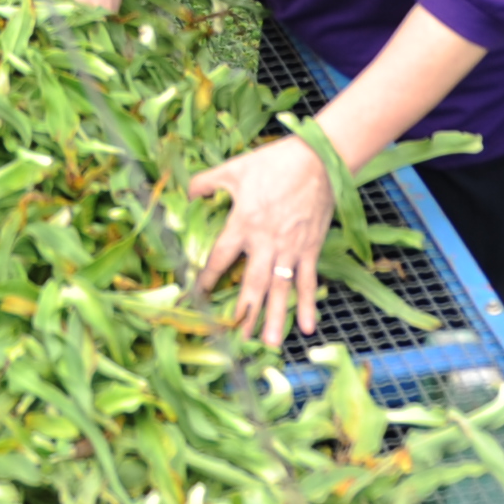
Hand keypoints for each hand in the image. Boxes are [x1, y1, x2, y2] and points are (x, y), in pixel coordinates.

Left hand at [187, 134, 335, 345]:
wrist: (318, 159)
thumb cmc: (273, 163)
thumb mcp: (234, 168)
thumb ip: (206, 182)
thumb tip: (186, 193)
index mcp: (243, 223)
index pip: (219, 257)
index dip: (207, 277)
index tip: (199, 295)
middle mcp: (266, 242)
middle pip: (252, 283)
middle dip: (244, 312)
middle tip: (237, 338)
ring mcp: (291, 249)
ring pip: (280, 289)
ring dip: (276, 317)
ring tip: (270, 344)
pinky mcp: (310, 248)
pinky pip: (309, 281)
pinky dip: (308, 304)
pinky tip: (308, 327)